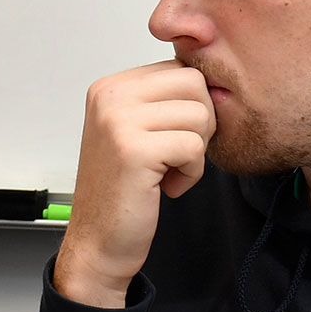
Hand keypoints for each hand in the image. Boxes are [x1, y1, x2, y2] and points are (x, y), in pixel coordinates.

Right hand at [54, 60, 214, 308]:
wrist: (98, 242)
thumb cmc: (121, 191)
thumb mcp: (134, 131)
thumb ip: (161, 101)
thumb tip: (212, 77)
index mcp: (109, 87)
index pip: (180, 68)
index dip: (191, 106)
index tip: (169, 138)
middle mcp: (109, 96)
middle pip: (194, 83)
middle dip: (200, 123)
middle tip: (177, 154)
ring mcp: (118, 121)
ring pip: (199, 115)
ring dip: (195, 151)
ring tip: (167, 171)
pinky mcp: (134, 150)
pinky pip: (194, 147)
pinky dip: (191, 174)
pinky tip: (166, 187)